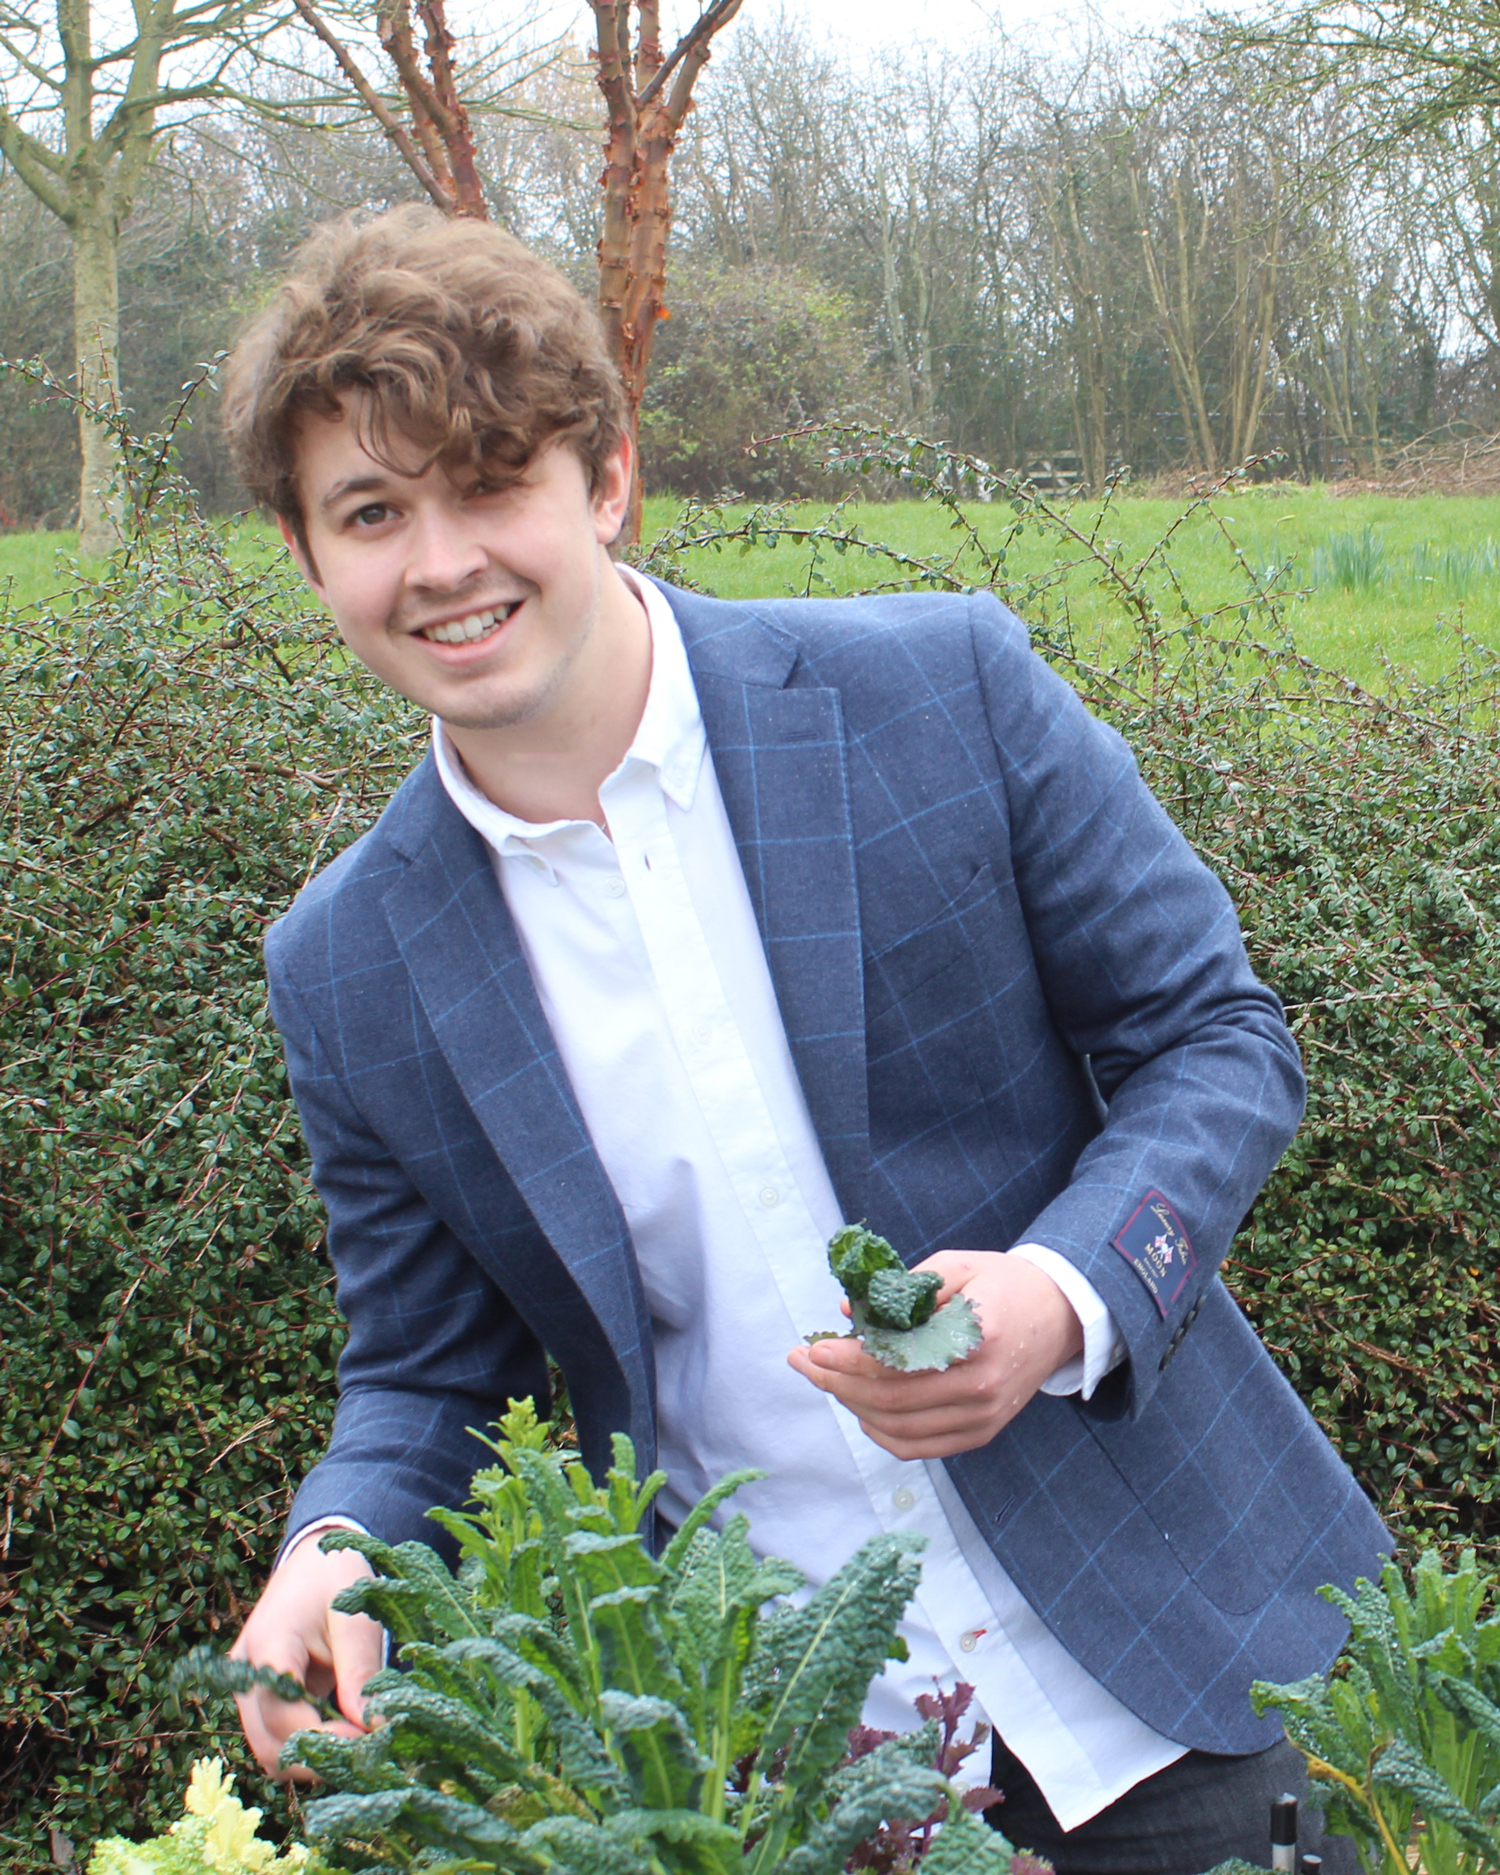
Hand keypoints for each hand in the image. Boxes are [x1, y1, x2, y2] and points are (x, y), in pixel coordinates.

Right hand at [229, 1533, 381, 1778]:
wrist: (313, 1560)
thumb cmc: (336, 1578)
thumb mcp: (356, 1617)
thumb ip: (360, 1671)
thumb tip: (374, 1727)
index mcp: (268, 1643)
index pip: (282, 1711)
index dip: (323, 1737)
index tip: (368, 1740)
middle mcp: (245, 1672)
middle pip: (268, 1742)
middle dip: (318, 1758)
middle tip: (369, 1753)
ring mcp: (247, 1688)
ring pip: (269, 1750)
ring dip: (312, 1759)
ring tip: (360, 1745)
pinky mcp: (258, 1699)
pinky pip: (276, 1739)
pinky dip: (307, 1748)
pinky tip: (343, 1735)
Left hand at [786, 1250, 1084, 1459]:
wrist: (1061, 1314)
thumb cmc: (1004, 1283)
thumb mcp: (957, 1267)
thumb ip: (903, 1290)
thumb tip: (847, 1312)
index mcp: (977, 1341)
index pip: (897, 1362)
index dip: (849, 1360)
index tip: (814, 1348)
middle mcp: (980, 1387)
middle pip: (890, 1400)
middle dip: (836, 1383)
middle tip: (801, 1362)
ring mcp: (982, 1417)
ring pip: (898, 1428)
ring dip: (852, 1407)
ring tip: (825, 1380)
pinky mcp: (981, 1432)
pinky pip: (919, 1446)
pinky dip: (882, 1432)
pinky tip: (860, 1407)